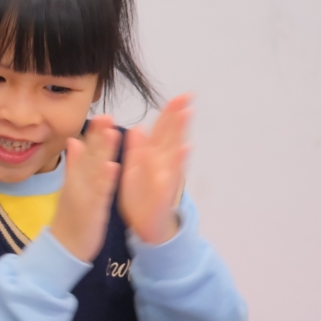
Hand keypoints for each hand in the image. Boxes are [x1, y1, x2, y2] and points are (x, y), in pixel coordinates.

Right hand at [49, 115, 121, 262]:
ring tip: (113, 131)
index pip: (86, 152)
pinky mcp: (92, 211)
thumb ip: (74, 165)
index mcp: (76, 178)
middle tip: (106, 114)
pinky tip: (113, 166)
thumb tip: (74, 141)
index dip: (94, 133)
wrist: (62, 248)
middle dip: (97, 135)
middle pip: (89, 156)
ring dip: (103, 151)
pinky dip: (105, 179)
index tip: (102, 114)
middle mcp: (78, 183)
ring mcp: (84, 196)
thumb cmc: (70, 219)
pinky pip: (100, 194)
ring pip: (94, 170)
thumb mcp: (70, 188)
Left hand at [118, 94, 191, 244]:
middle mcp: (162, 164)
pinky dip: (177, 162)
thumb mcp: (133, 170)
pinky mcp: (162, 192)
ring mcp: (164, 176)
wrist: (145, 225)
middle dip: (177, 116)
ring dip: (180, 133)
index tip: (180, 95)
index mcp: (152, 156)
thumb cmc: (140, 196)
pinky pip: (169, 175)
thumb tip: (138, 128)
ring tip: (187, 114)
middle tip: (187, 95)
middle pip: (170, 136)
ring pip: (173, 151)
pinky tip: (185, 148)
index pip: (161, 131)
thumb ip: (136, 150)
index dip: (169, 113)